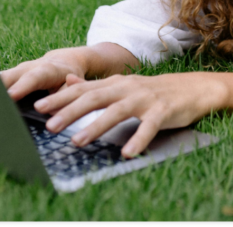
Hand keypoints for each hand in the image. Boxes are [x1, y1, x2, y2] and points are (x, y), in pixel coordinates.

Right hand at [0, 46, 92, 100]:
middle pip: (9, 76)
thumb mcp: (75, 86)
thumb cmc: (69, 77)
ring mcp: (15, 73)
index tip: (10, 96)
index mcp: (47, 70)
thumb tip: (55, 114)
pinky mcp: (7, 78)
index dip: (22, 87)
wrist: (64, 61)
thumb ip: (67, 97)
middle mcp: (28, 68)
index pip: (34, 77)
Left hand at [31, 72, 224, 157]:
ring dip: (96, 127)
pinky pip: (149, 127)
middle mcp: (128, 88)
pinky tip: (127, 153)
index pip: (84, 89)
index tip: (39, 107)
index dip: (61, 97)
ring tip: (78, 142)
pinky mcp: (163, 111)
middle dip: (71, 111)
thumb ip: (95, 85)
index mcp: (116, 83)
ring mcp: (146, 99)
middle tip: (50, 126)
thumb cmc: (154, 91)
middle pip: (96, 98)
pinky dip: (138, 139)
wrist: (193, 88)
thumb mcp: (123, 85)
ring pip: (117, 111)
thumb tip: (67, 80)